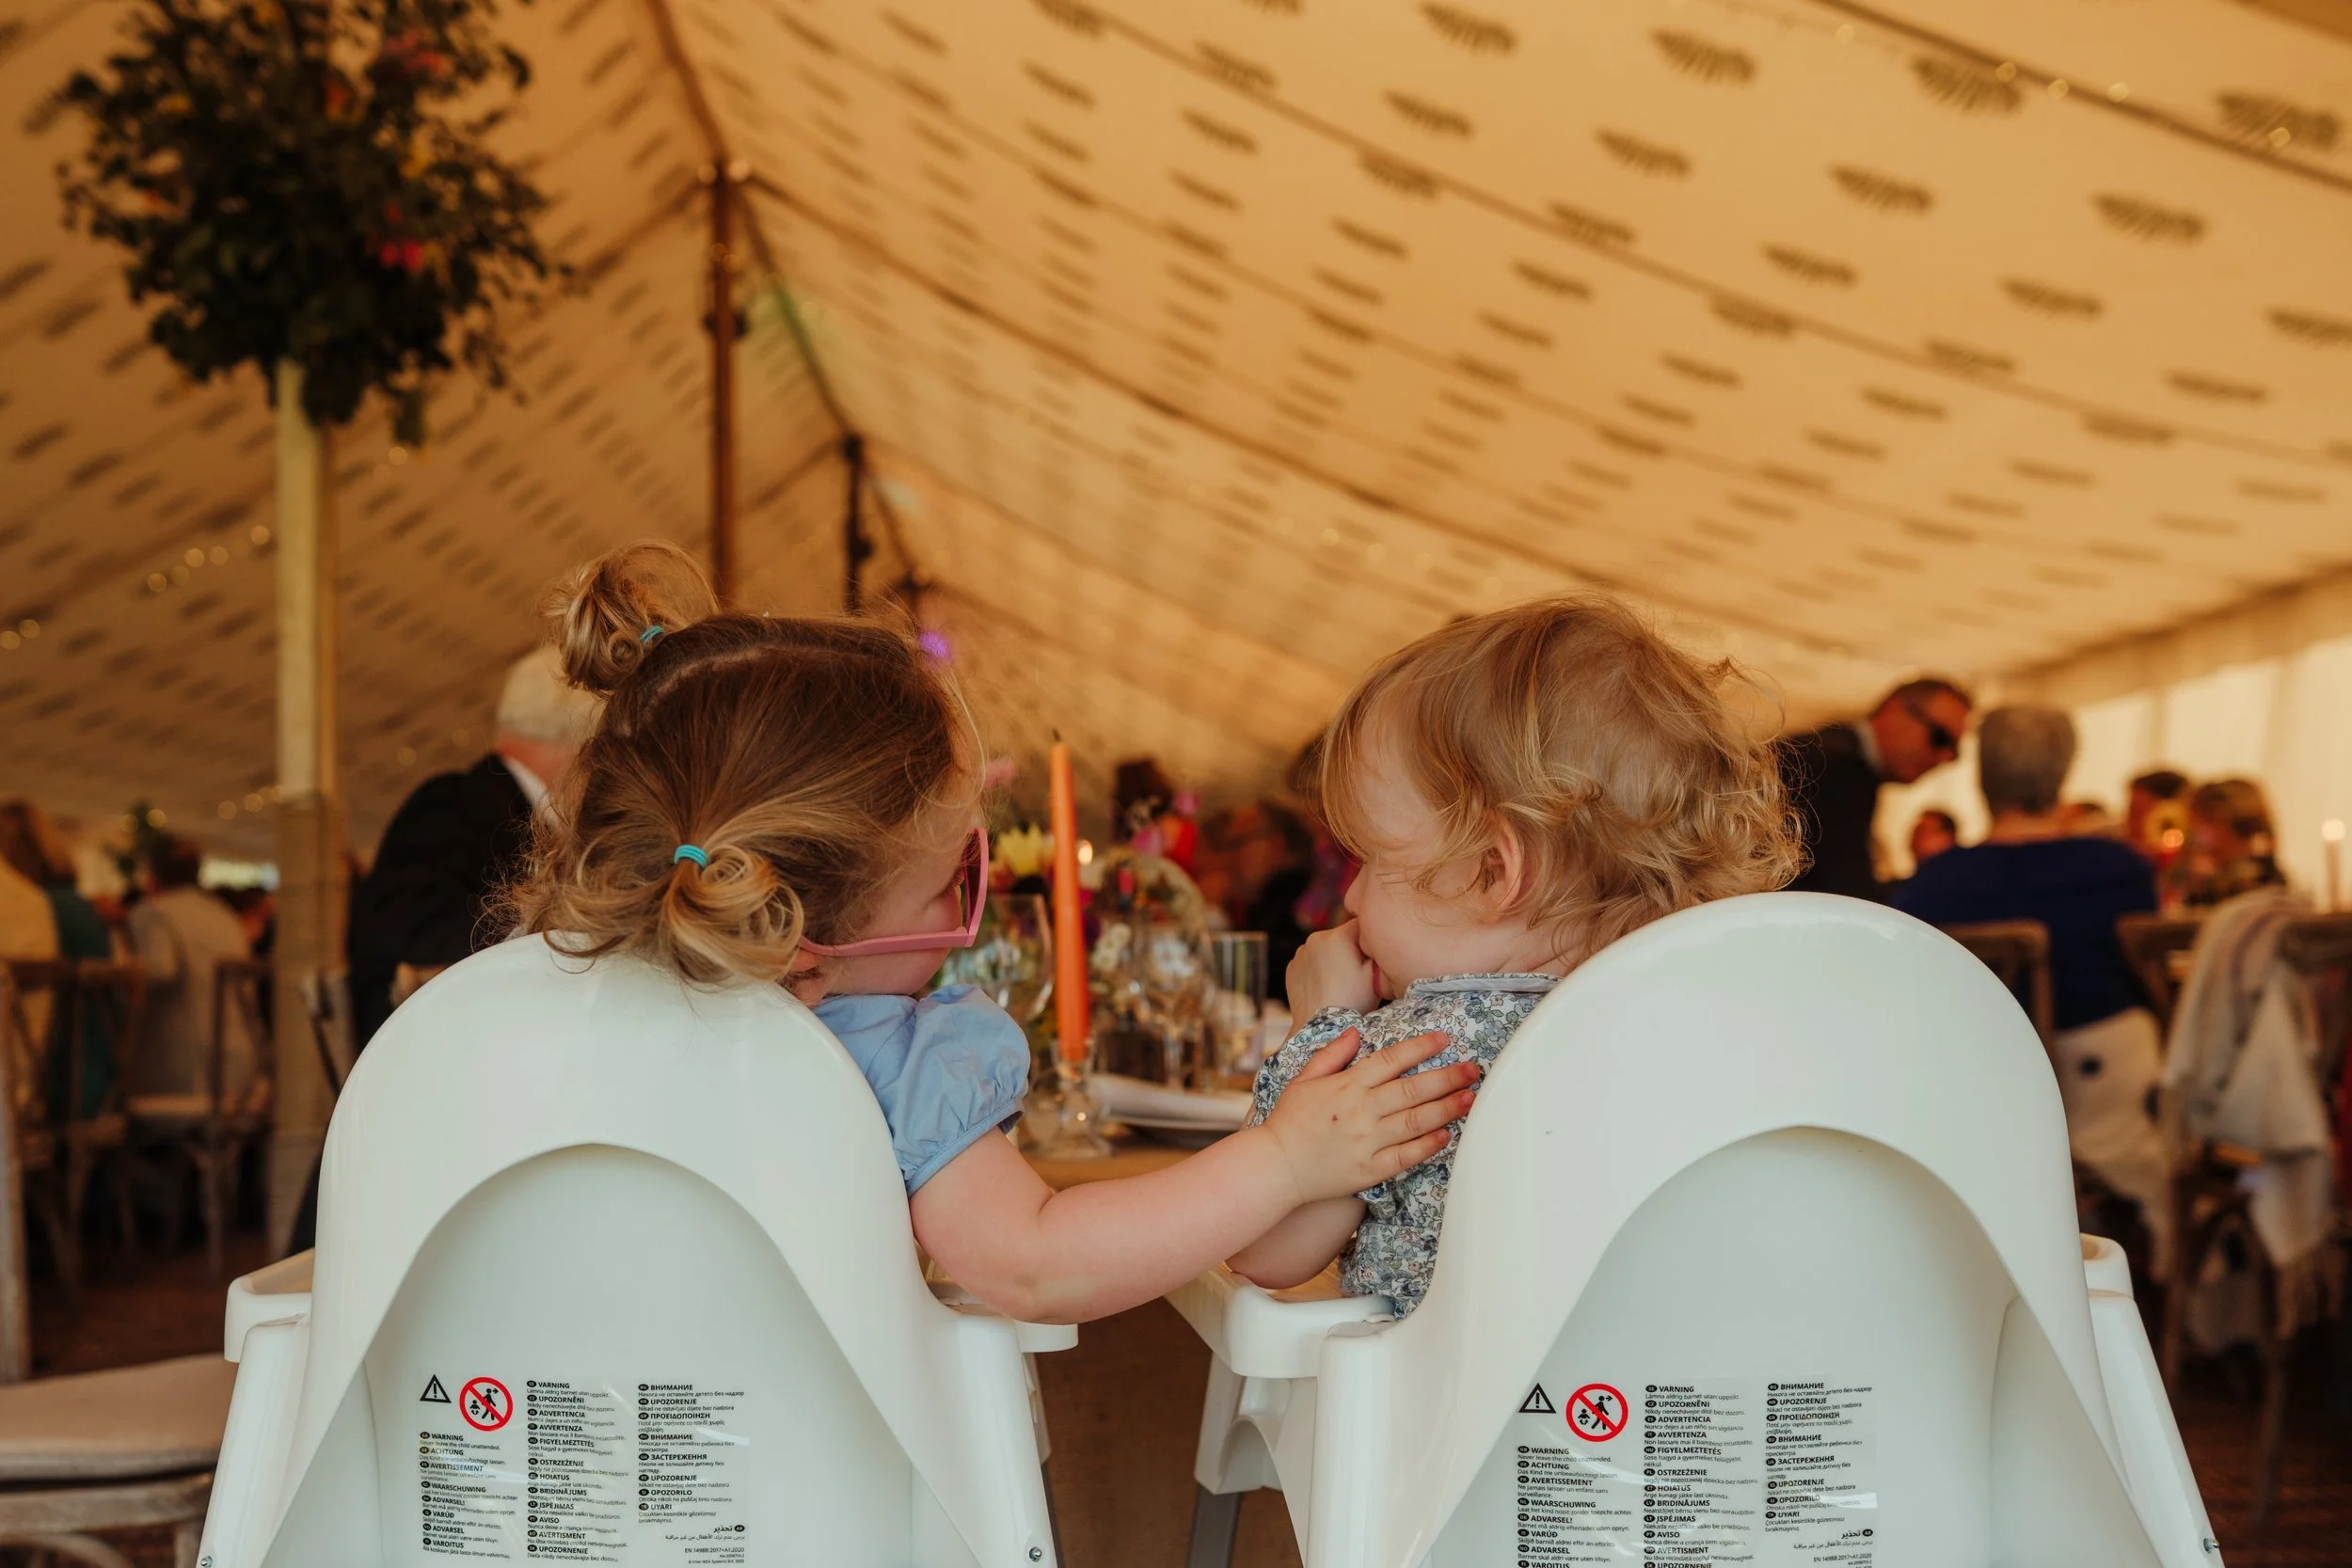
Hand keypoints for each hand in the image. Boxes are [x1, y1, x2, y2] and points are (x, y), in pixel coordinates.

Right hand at [1259, 1028, 1478, 1204]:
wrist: (1276, 1167)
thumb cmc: (1289, 1122)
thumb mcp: (1303, 1079)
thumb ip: (1332, 1055)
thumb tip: (1356, 1032)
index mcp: (1346, 1086)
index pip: (1390, 1060)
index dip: (1420, 1047)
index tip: (1443, 1039)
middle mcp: (1360, 1111)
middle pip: (1412, 1089)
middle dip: (1447, 1077)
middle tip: (1473, 1069)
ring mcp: (1367, 1141)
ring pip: (1415, 1121)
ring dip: (1446, 1108)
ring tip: (1470, 1098)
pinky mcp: (1370, 1169)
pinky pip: (1405, 1156)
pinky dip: (1427, 1145)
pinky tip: (1446, 1135)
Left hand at [1287, 921, 1379, 1019]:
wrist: (1321, 1030)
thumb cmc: (1352, 1003)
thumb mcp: (1376, 974)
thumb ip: (1377, 948)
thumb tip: (1376, 937)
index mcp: (1337, 936)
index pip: (1360, 924)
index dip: (1370, 940)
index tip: (1371, 959)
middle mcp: (1315, 938)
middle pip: (1341, 936)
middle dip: (1350, 950)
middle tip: (1357, 975)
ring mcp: (1300, 954)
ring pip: (1325, 949)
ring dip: (1333, 959)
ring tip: (1340, 984)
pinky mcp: (1292, 968)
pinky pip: (1311, 962)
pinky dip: (1318, 970)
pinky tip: (1326, 988)